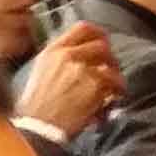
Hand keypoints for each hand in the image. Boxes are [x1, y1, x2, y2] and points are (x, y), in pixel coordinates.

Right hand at [14, 21, 119, 136]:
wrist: (39, 127)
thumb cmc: (38, 106)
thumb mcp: (42, 73)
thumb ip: (61, 59)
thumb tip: (82, 55)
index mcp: (53, 51)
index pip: (82, 28)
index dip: (99, 33)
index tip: (104, 41)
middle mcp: (68, 55)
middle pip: (102, 45)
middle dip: (110, 58)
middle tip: (111, 70)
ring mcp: (82, 69)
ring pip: (111, 65)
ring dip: (116, 78)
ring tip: (113, 89)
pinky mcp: (95, 85)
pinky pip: (115, 83)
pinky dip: (118, 92)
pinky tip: (113, 100)